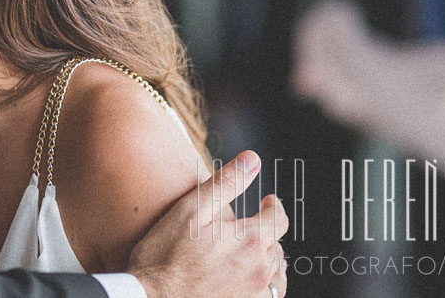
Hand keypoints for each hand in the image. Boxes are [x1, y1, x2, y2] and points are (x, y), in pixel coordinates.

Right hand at [128, 150, 287, 297]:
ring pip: (276, 274)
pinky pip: (269, 296)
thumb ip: (226, 183)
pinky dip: (264, 286)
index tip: (268, 202)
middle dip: (265, 234)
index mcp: (249, 239)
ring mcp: (255, 294)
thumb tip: (252, 159)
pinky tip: (249, 282)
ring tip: (253, 255)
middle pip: (276, 246)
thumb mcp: (191, 209)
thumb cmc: (165, 256)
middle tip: (249, 229)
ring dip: (267, 260)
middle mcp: (259, 268)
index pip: (279, 219)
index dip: (274, 207)